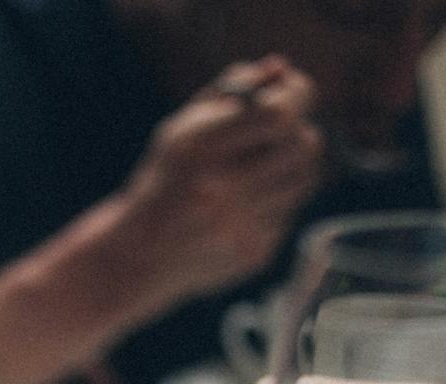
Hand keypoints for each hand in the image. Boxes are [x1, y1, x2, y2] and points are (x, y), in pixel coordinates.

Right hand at [110, 55, 323, 305]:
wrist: (141, 253)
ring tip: (268, 164)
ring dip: (293, 164)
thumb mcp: (182, 127)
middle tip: (283, 130)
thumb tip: (280, 68)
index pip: (278, 114)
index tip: (294, 90)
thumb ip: (228, 90)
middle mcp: (224, 189)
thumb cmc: (167, 179)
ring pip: (304, 179)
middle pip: (303, 146)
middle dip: (300, 130)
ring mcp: (242, 225)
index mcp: (202, 149)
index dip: (296, 95)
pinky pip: (288, 212)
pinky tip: (246, 204)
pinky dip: (275, 201)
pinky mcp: (254, 252)